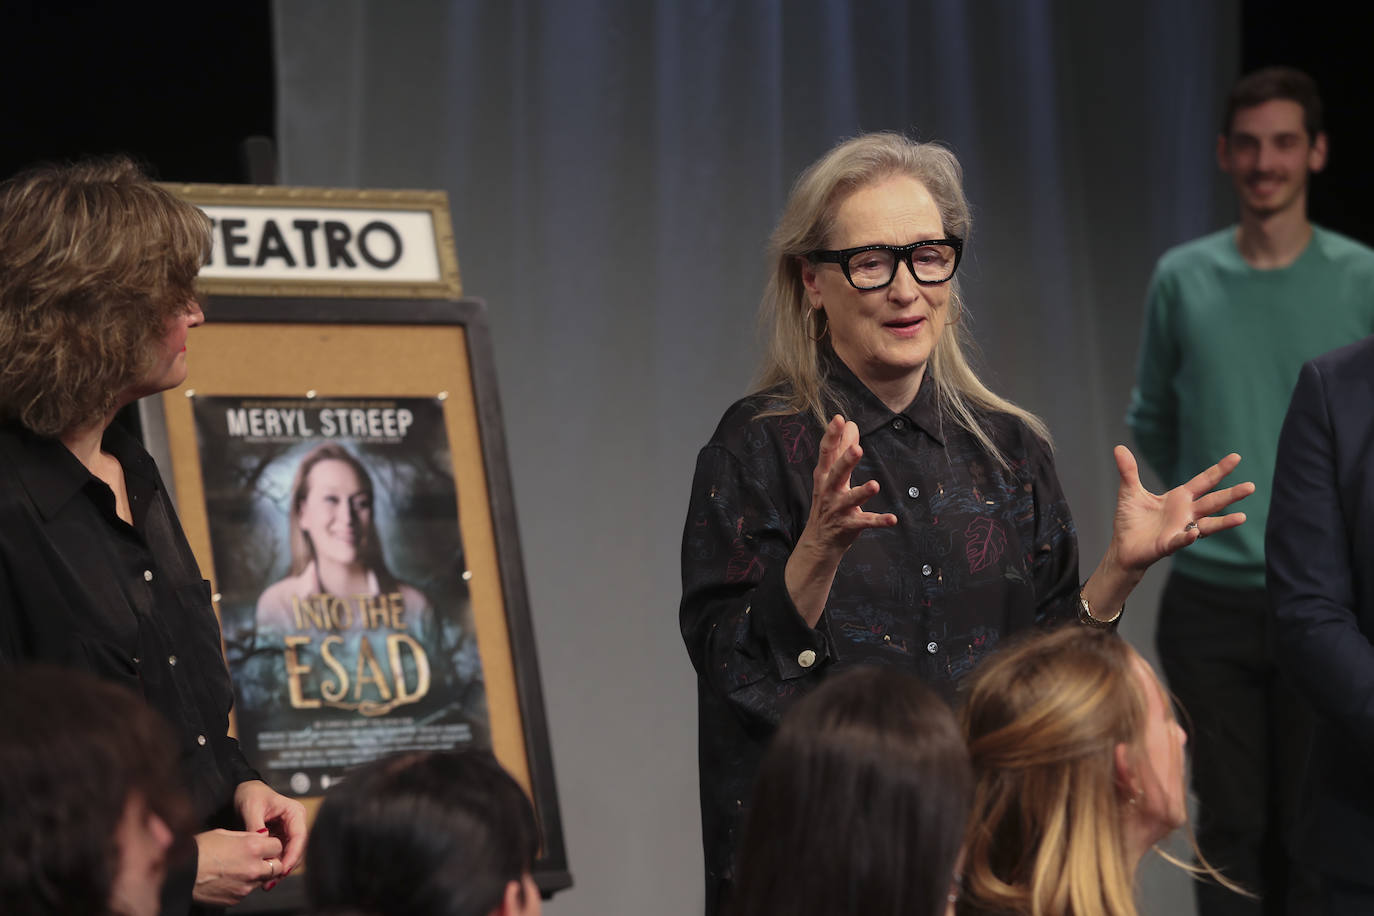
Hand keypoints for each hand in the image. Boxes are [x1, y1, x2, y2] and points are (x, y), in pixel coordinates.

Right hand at [192, 828, 282, 905]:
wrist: (181, 873)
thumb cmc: (199, 849)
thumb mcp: (225, 833)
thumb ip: (248, 837)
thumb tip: (262, 837)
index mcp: (253, 847)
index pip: (278, 846)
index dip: (271, 845)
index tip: (264, 845)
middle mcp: (254, 868)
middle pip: (277, 866)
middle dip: (271, 862)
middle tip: (258, 859)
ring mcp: (246, 886)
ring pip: (264, 880)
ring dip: (258, 874)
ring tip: (239, 868)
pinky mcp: (237, 898)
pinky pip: (248, 891)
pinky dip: (244, 885)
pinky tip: (230, 879)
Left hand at [234, 780, 307, 878]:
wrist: (244, 793)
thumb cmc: (250, 795)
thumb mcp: (251, 808)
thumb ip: (256, 825)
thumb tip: (263, 841)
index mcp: (295, 813)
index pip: (299, 837)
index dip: (293, 855)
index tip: (283, 870)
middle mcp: (295, 823)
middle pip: (297, 850)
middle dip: (286, 867)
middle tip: (271, 882)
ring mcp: (288, 832)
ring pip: (289, 855)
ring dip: (279, 869)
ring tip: (266, 883)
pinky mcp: (280, 839)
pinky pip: (280, 855)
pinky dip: (274, 865)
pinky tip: (264, 876)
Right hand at [799, 415, 897, 555]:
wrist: (818, 542)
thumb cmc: (828, 502)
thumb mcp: (831, 475)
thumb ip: (842, 449)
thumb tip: (851, 424)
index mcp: (825, 476)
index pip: (827, 453)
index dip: (832, 435)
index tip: (838, 419)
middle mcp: (829, 491)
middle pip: (837, 473)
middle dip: (846, 461)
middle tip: (857, 449)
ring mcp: (838, 509)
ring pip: (850, 499)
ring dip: (862, 493)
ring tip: (874, 485)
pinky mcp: (849, 525)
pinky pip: (865, 522)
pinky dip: (879, 521)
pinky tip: (892, 519)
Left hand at [1109, 446, 1253, 571]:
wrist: (1123, 548)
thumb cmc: (1131, 521)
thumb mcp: (1129, 492)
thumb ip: (1129, 471)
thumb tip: (1119, 448)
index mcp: (1179, 498)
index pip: (1203, 481)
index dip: (1219, 470)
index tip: (1236, 457)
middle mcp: (1185, 513)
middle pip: (1213, 501)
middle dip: (1232, 494)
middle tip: (1252, 486)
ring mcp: (1180, 530)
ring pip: (1207, 524)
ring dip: (1224, 522)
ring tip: (1242, 517)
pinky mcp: (1169, 544)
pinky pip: (1181, 540)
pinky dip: (1188, 537)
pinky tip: (1195, 533)